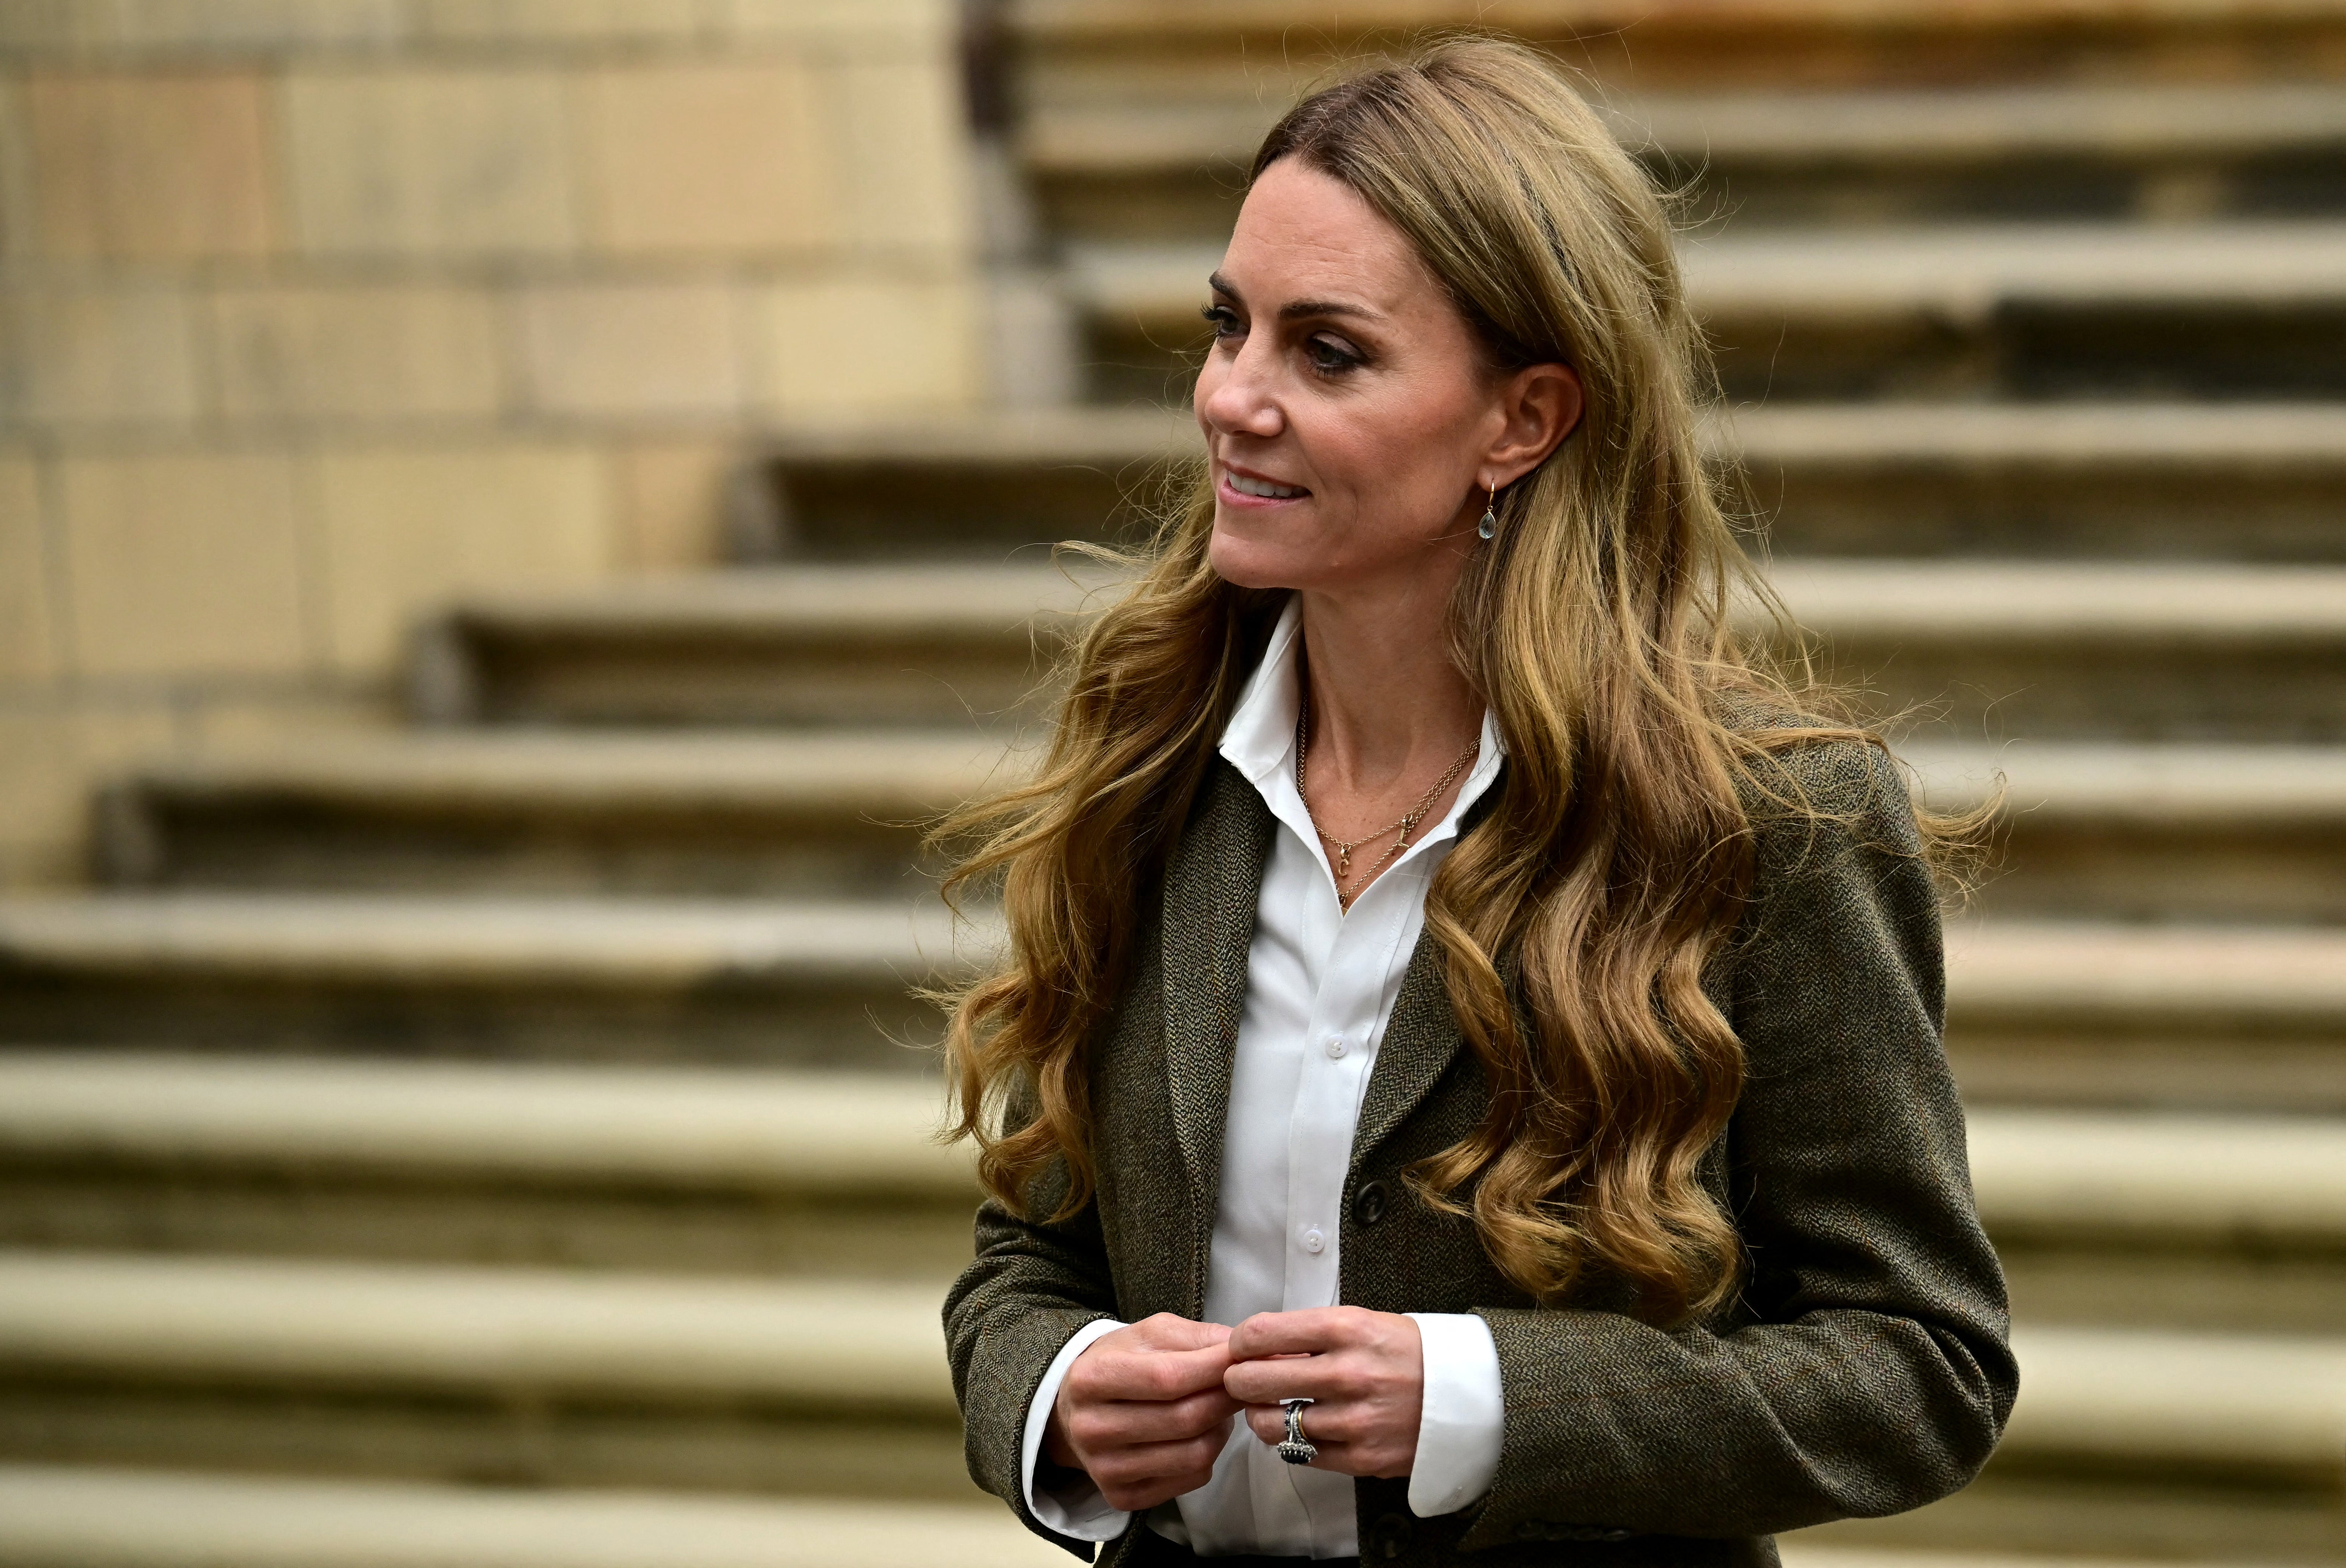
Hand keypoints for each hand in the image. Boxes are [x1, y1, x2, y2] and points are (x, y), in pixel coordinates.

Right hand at [1044, 1313, 1242, 1511]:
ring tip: (1220, 1409)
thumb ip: (1195, 1337)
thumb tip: (1241, 1349)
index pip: (1167, 1377)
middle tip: (1243, 1385)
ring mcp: (1105, 1468)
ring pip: (1193, 1455)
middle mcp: (1091, 1428)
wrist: (1074, 1409)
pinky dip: (1209, 1456)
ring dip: (1221, 1428)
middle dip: (1226, 1398)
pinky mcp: (1122, 1496)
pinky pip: (1191, 1480)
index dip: (1214, 1368)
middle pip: (1184, 1419)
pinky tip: (1201, 1434)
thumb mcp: (1149, 1334)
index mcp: (1092, 1378)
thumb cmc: (1120, 1363)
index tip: (1243, 1358)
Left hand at [1223, 1307, 1423, 1478]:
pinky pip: (1300, 1454)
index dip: (1239, 1342)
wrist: (1466, 1395)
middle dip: (1239, 1380)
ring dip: (1261, 1416)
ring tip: (1267, 1408)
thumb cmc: (1407, 1354)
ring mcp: (1355, 1419)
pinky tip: (1298, 1428)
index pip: (1264, 1333)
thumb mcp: (1363, 1323)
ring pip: (1272, 1424)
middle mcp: (1349, 1373)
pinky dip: (1291, 1442)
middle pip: (1256, 1380)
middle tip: (1240, 1380)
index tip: (1239, 1347)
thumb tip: (1258, 1347)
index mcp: (1348, 1329)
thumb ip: (1312, 1334)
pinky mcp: (1362, 1457)